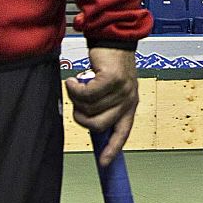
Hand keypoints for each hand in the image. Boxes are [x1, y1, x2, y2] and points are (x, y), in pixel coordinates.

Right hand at [65, 47, 138, 165]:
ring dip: (76, 98)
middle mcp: (128, 100)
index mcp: (129, 106)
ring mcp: (122, 90)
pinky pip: (86, 94)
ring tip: (76, 86)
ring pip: (89, 108)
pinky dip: (74, 89)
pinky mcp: (112, 79)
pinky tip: (73, 80)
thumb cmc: (109, 65)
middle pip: (99, 125)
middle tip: (76, 104)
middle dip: (81, 118)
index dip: (112, 149)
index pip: (122, 133)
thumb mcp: (110, 89)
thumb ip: (104, 106)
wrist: (114, 39)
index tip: (104, 163)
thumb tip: (88, 122)